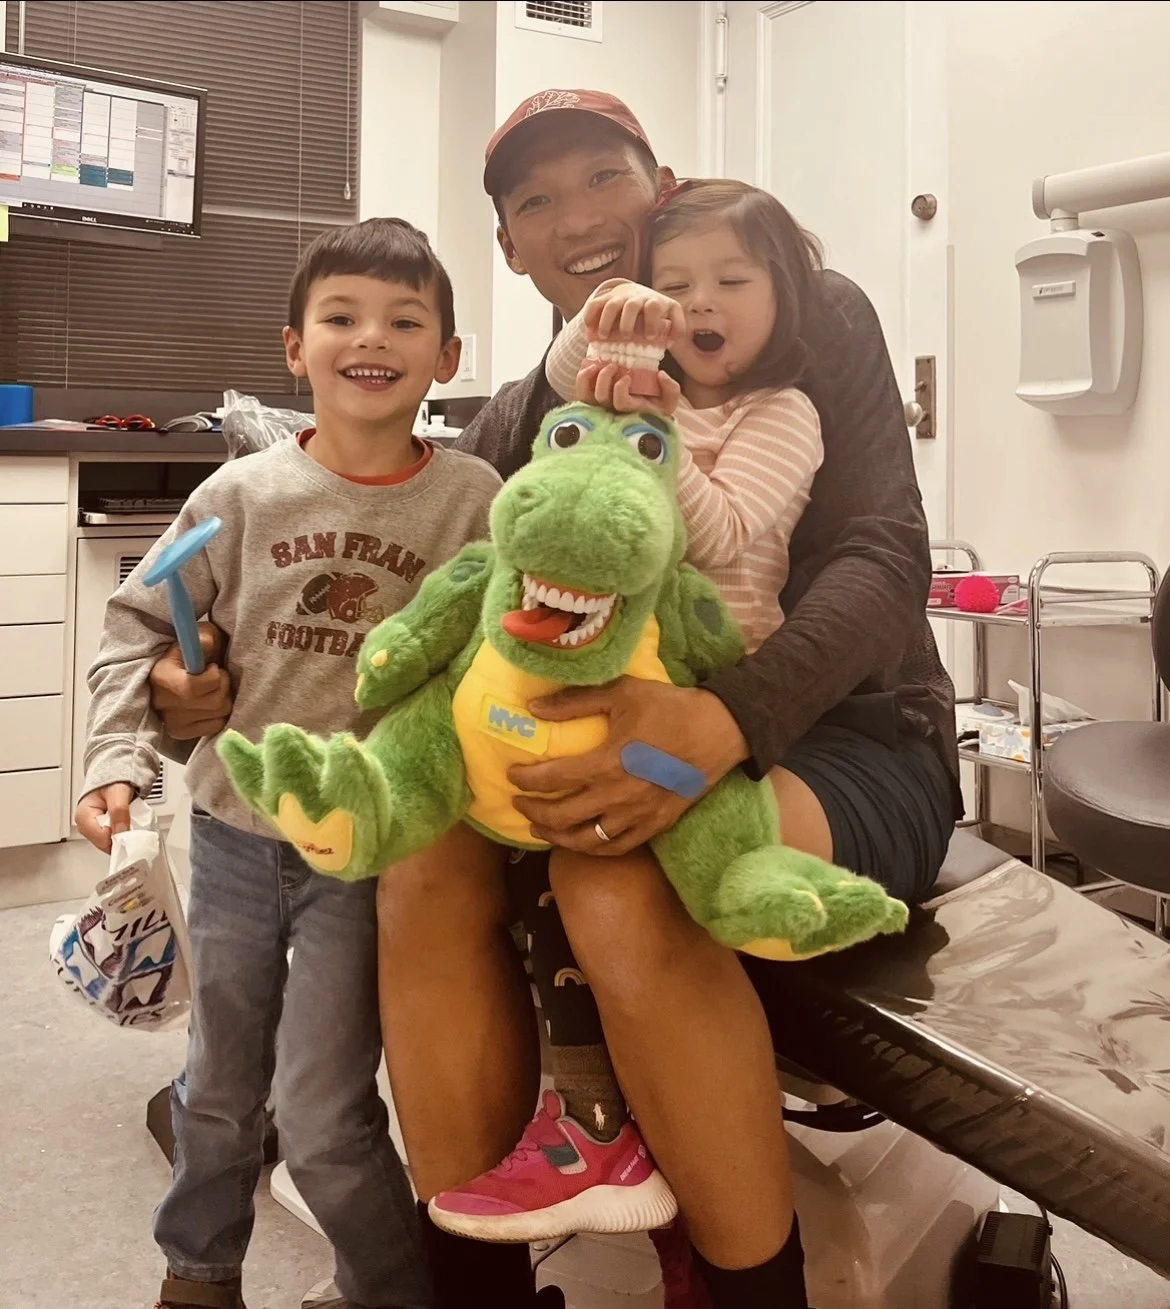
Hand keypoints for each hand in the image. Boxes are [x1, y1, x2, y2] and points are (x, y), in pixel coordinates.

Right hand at [74, 782, 135, 853]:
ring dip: (123, 836)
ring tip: (131, 822)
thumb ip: (119, 811)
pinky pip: (114, 839)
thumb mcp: (118, 793)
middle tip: (133, 825)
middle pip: (105, 843)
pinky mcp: (103, 830)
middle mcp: (86, 826)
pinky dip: (124, 834)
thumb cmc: (113, 782)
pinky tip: (129, 825)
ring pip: (111, 842)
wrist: (116, 777)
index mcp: (83, 816)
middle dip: (120, 838)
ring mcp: (95, 829)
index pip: (100, 838)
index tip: (130, 832)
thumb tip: (121, 832)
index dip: (117, 837)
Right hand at [149, 623, 232, 739]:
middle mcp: (162, 703)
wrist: (179, 672)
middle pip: (215, 702)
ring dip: (224, 699)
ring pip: (219, 713)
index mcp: (161, 676)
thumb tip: (206, 643)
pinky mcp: (180, 733)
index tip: (212, 667)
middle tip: (218, 677)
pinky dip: (219, 714)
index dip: (215, 676)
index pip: (195, 687)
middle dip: (224, 686)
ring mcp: (171, 721)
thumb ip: (204, 638)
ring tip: (213, 689)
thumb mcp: (198, 638)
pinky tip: (210, 703)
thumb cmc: (193, 652)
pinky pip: (216, 726)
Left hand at [508, 678, 749, 855]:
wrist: (720, 730)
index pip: (552, 778)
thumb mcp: (622, 693)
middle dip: (533, 811)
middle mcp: (618, 796)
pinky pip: (617, 848)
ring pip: (587, 840)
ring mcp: (638, 816)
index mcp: (607, 763)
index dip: (525, 780)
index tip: (511, 775)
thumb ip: (575, 702)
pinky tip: (580, 841)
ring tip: (541, 827)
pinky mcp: (656, 825)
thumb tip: (533, 708)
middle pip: (562, 816)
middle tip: (518, 802)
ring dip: (557, 837)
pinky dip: (593, 849)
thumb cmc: (669, 708)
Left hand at [575, 360, 680, 417]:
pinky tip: (591, 367)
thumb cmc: (657, 406)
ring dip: (592, 376)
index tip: (628, 375)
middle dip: (605, 377)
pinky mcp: (591, 402)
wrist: (645, 413)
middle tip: (615, 365)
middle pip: (601, 397)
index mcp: (632, 411)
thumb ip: (671, 389)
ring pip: (587, 395)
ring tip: (601, 363)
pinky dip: (583, 377)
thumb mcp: (670, 400)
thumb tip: (660, 375)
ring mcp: (600, 408)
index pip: (620, 402)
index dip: (621, 387)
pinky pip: (581, 392)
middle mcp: (613, 412)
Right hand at [584, 280, 684, 347]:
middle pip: (632, 306)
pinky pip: (595, 303)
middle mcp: (637, 298)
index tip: (649, 337)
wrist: (636, 292)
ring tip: (603, 338)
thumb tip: (670, 342)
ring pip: (611, 305)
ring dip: (606, 322)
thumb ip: (675, 328)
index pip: (655, 307)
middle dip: (627, 323)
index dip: (652, 321)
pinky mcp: (606, 298)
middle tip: (626, 337)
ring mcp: (621, 297)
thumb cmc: (654, 313)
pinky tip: (589, 330)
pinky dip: (590, 316)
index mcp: (655, 303)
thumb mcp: (669, 316)